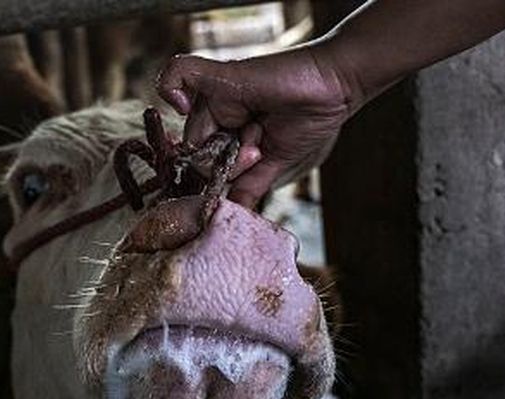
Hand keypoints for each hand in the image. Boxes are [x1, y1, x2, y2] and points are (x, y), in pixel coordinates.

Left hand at [156, 47, 352, 207]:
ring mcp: (214, 95)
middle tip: (258, 147)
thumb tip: (234, 217)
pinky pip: (174, 75)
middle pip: (196, 156)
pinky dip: (170, 88)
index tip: (256, 162)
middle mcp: (216, 114)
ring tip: (259, 129)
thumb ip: (249, 186)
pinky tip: (182, 102)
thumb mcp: (274, 162)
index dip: (223, 175)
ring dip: (230, 145)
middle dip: (228, 163)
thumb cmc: (310, 120)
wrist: (335, 89)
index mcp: (227, 133)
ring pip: (192, 137)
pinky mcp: (216, 75)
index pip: (204, 167)